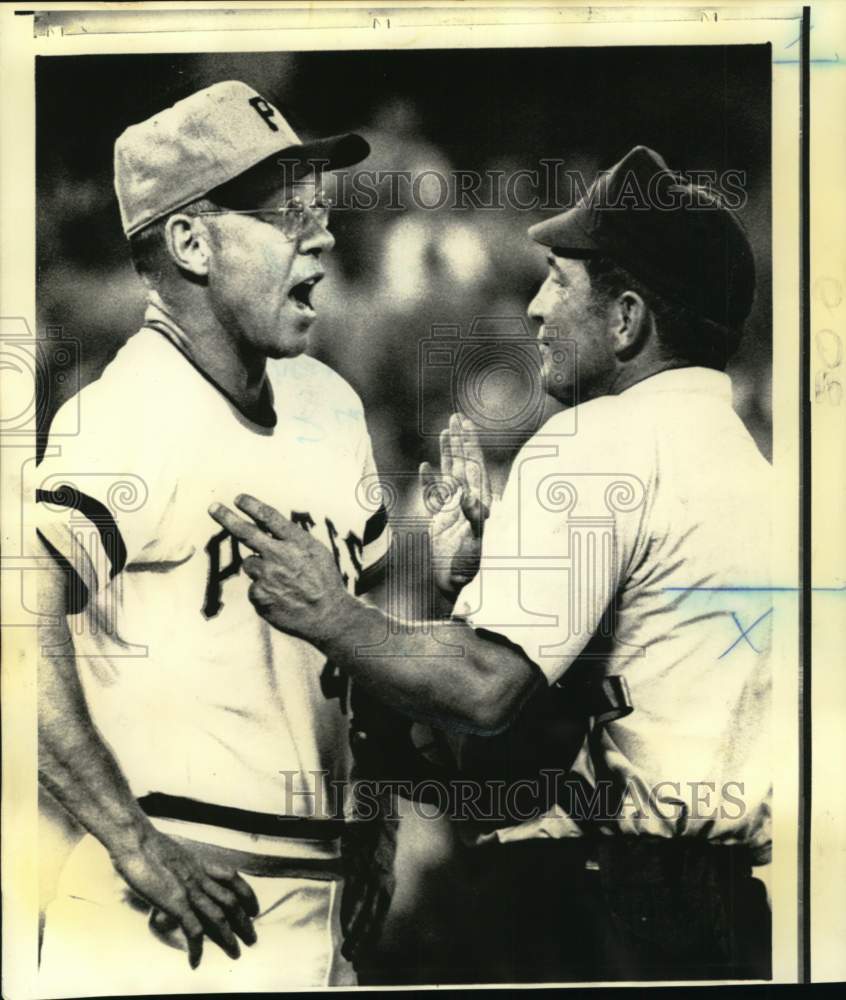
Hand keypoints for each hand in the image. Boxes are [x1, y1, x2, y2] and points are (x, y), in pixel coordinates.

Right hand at [109, 826, 258, 968]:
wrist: (135, 838)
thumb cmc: (144, 842)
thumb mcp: (168, 852)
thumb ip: (177, 866)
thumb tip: (173, 877)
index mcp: (199, 863)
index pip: (232, 878)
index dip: (247, 894)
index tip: (254, 909)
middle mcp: (199, 877)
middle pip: (231, 901)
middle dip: (244, 922)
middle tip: (252, 939)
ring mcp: (189, 889)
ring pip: (219, 918)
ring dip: (228, 938)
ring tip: (235, 954)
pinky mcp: (175, 902)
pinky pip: (193, 929)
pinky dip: (197, 948)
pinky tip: (195, 962)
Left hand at [208, 494, 356, 644]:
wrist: (328, 616)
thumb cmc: (324, 582)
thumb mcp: (317, 552)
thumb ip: (293, 540)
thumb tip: (267, 529)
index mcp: (297, 542)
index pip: (269, 517)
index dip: (251, 506)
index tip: (239, 499)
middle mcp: (280, 556)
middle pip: (246, 533)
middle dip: (227, 517)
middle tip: (213, 508)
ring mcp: (268, 577)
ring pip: (250, 564)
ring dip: (261, 569)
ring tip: (283, 582)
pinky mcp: (259, 596)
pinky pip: (254, 588)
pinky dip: (264, 591)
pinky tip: (281, 598)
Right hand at [419, 413, 491, 598]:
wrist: (452, 586)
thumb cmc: (466, 568)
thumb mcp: (473, 544)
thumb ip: (472, 520)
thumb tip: (470, 495)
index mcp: (478, 504)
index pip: (474, 466)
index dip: (469, 444)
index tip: (465, 424)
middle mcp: (468, 504)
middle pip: (464, 464)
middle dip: (461, 441)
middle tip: (457, 417)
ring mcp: (454, 511)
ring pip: (451, 475)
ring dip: (448, 453)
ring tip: (445, 431)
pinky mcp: (441, 522)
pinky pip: (435, 496)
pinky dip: (430, 481)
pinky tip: (425, 466)